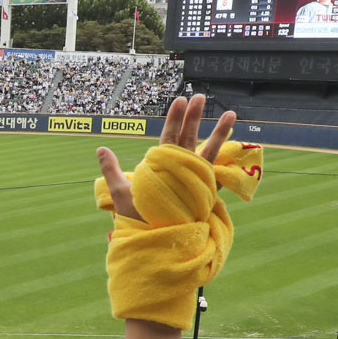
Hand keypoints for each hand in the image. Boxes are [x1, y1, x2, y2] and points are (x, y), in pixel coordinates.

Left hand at [94, 95, 237, 219]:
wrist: (149, 242)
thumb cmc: (135, 218)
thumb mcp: (120, 191)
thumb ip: (112, 170)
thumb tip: (100, 148)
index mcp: (161, 166)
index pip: (169, 137)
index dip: (174, 119)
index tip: (180, 101)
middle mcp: (179, 171)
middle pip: (188, 138)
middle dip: (194, 118)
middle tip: (200, 96)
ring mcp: (193, 182)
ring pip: (207, 153)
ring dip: (218, 134)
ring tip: (230, 114)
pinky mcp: (203, 196)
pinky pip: (216, 178)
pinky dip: (226, 166)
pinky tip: (237, 151)